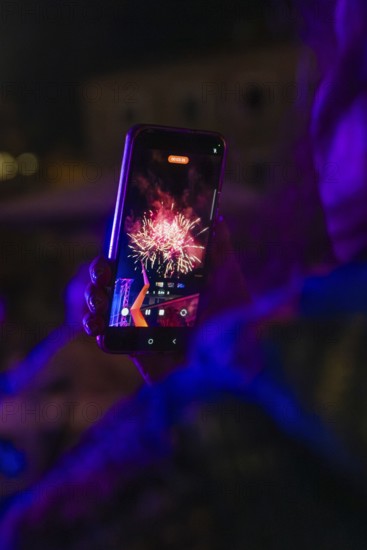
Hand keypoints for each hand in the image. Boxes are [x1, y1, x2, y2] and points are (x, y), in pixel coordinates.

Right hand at [84, 218, 249, 382]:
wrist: (232, 367)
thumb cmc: (234, 323)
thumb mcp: (230, 281)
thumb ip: (221, 250)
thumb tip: (219, 217)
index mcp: (166, 283)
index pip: (131, 263)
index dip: (115, 256)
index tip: (110, 253)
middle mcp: (149, 302)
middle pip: (110, 283)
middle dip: (97, 276)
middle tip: (102, 275)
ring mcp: (139, 327)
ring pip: (102, 308)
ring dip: (91, 299)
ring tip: (97, 300)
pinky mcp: (135, 350)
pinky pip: (106, 339)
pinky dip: (96, 330)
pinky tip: (98, 326)